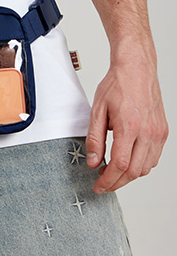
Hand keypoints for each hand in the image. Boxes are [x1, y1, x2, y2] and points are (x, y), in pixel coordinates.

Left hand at [86, 54, 168, 193]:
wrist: (136, 69)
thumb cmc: (117, 85)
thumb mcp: (97, 110)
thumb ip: (95, 138)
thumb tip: (94, 161)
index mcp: (129, 127)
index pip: (119, 165)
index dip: (108, 180)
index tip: (98, 186)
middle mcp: (148, 133)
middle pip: (134, 171)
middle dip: (117, 182)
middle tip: (103, 183)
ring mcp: (158, 133)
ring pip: (145, 167)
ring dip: (129, 175)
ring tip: (112, 172)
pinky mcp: (163, 132)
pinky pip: (154, 158)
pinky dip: (140, 165)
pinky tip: (127, 161)